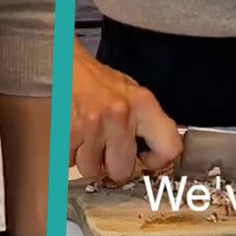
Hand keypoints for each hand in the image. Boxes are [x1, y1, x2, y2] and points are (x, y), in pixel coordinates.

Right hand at [69, 47, 180, 185]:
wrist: (67, 64)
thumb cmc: (101, 82)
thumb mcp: (135, 96)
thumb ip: (149, 126)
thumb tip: (157, 156)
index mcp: (143, 104)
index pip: (168, 149)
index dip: (157, 161)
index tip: (146, 159)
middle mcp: (119, 115)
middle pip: (122, 171)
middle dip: (114, 165)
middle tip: (110, 149)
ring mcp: (91, 124)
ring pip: (92, 170)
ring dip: (89, 161)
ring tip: (89, 139)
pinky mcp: (67, 130)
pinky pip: (69, 162)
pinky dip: (70, 154)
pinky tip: (75, 137)